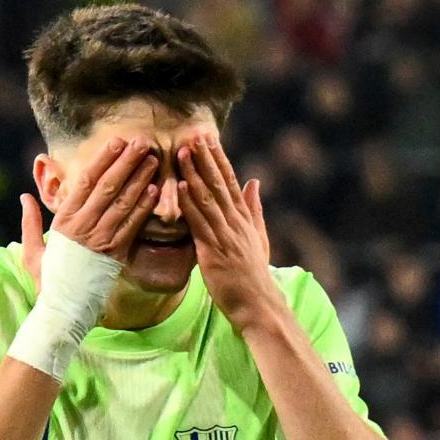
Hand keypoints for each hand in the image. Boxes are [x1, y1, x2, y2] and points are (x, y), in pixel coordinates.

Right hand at [21, 137, 159, 291]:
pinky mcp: (116, 254)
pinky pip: (133, 225)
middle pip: (108, 187)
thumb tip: (24, 197)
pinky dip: (144, 206)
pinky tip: (155, 190)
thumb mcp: (31, 252)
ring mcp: (101, 240)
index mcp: (63, 221)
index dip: (102, 160)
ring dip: (140, 178)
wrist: (63, 310)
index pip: (84, 182)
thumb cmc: (48, 281)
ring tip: (152, 159)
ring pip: (123, 202)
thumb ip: (29, 222)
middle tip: (142, 142)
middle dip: (126, 162)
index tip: (116, 142)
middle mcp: (83, 227)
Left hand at [176, 135, 276, 330]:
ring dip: (193, 174)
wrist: (258, 305)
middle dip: (205, 159)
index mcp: (244, 219)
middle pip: (218, 185)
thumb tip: (253, 181)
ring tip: (182, 152)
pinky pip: (198, 224)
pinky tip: (180, 187)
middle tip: (193, 135)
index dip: (219, 159)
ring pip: (207, 199)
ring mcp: (225, 236)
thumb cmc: (254, 275)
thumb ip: (254, 209)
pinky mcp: (213, 252)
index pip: (230, 182)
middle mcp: (236, 223)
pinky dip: (189, 204)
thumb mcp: (259, 237)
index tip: (208, 139)